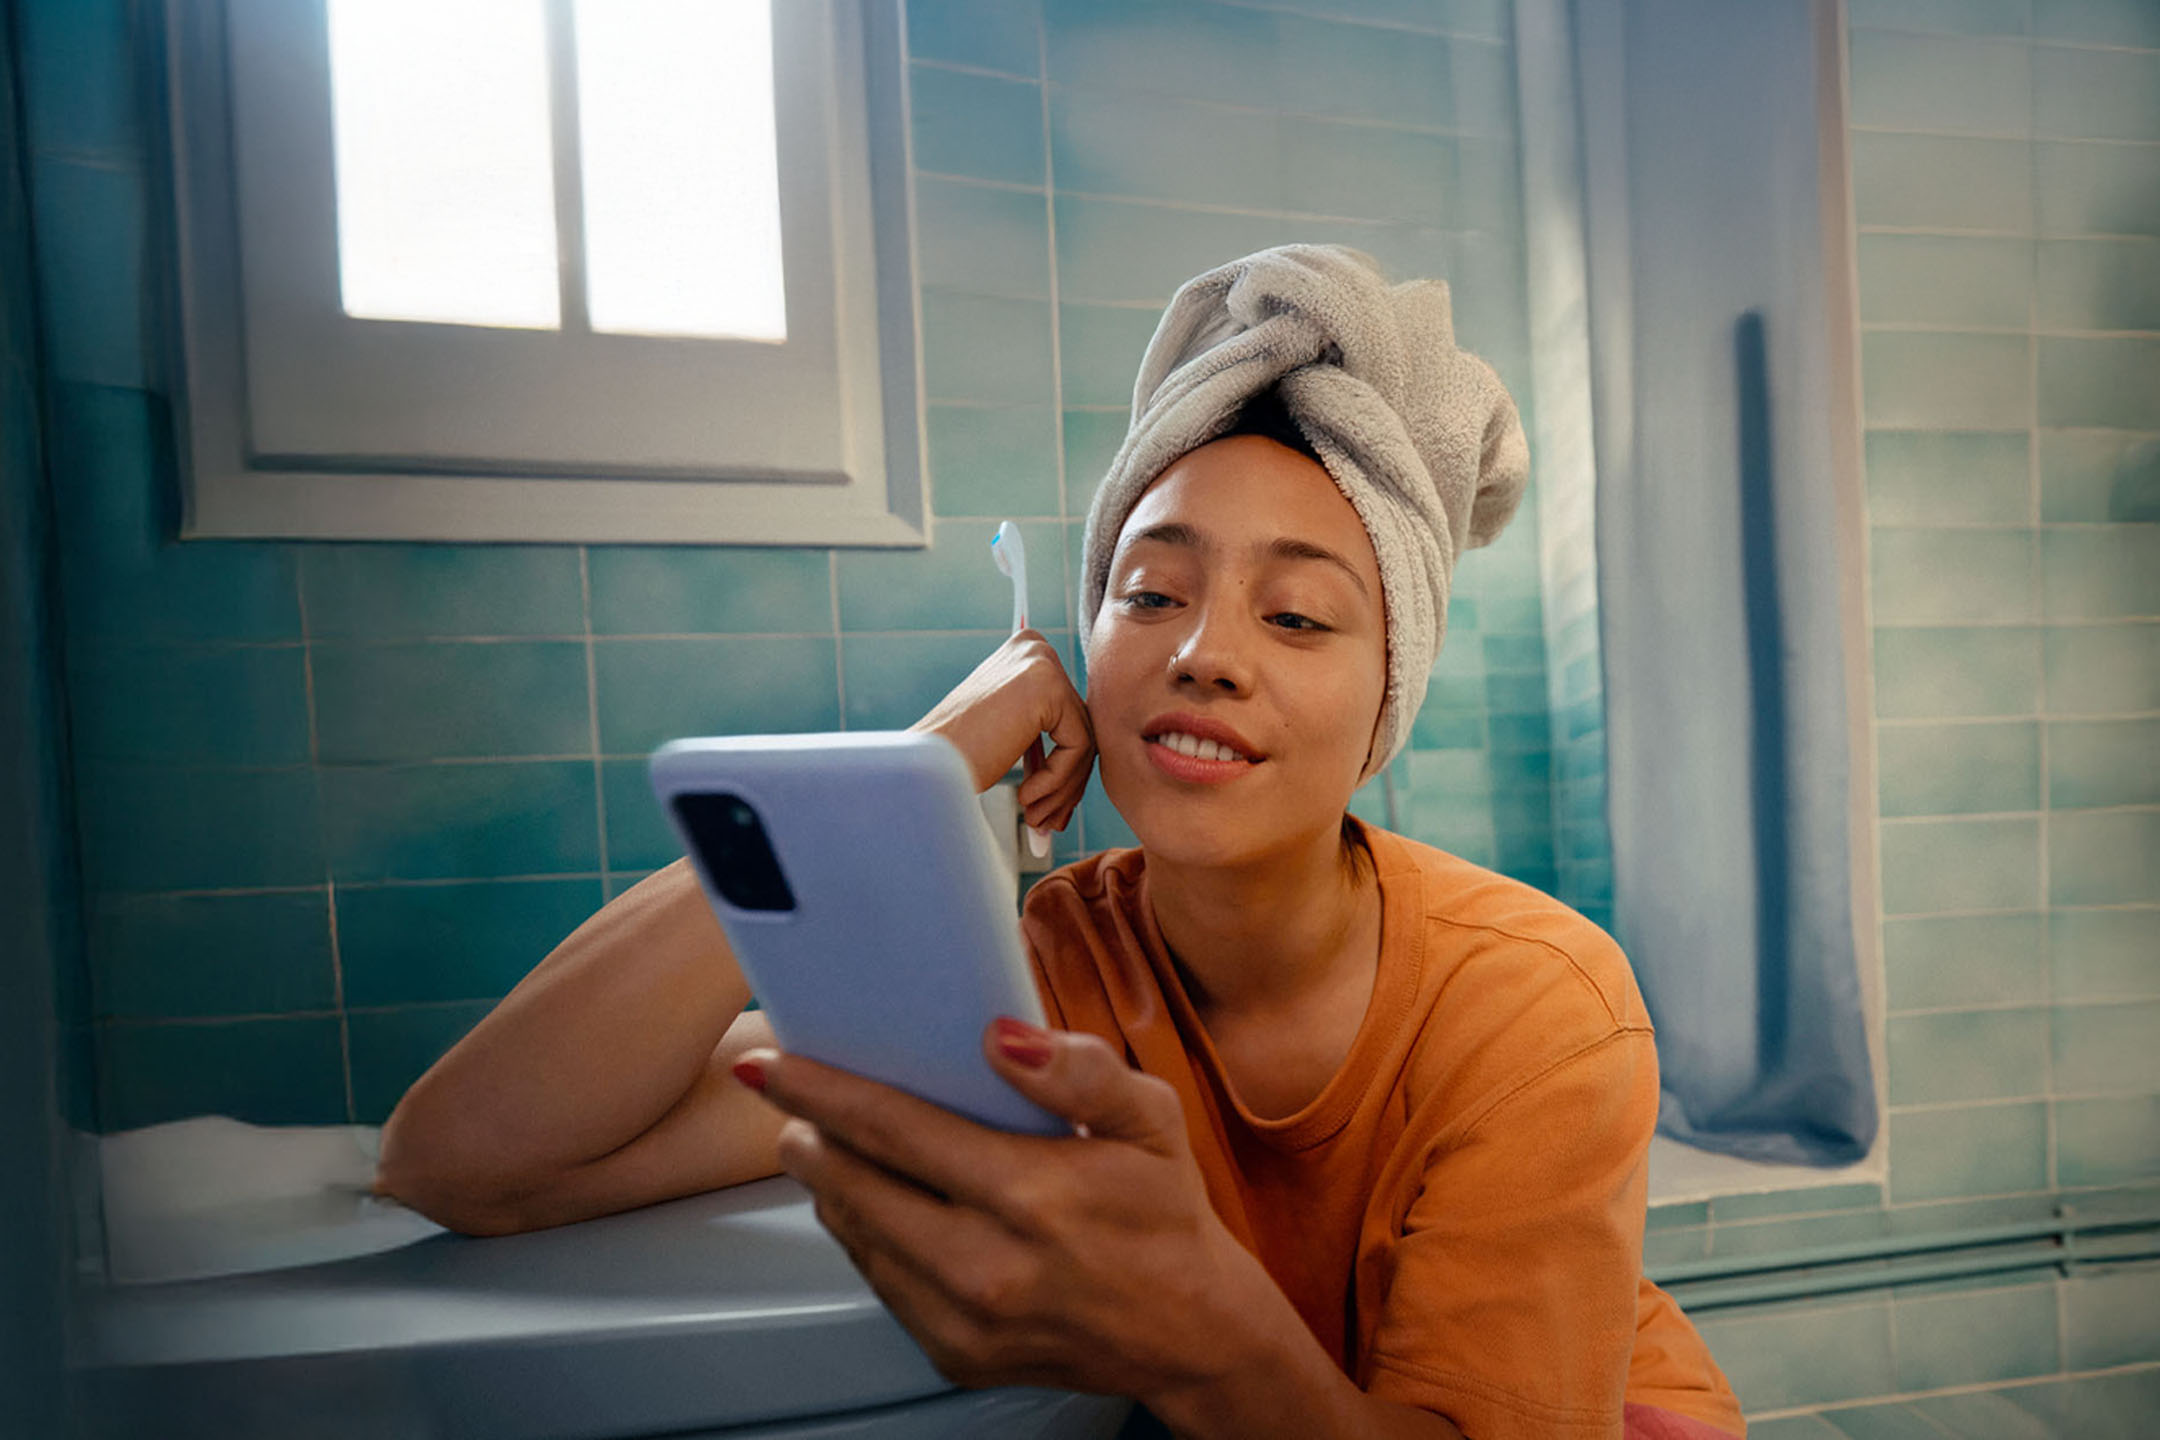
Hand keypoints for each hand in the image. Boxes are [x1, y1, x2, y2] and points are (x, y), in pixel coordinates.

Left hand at [734, 1021, 1281, 1407]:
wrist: (1191, 1333)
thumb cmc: (1165, 1214)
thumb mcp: (1151, 1119)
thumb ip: (1079, 1069)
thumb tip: (998, 1036)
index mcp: (1030, 1196)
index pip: (893, 1130)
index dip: (820, 1092)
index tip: (772, 1065)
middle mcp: (987, 1266)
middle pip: (853, 1188)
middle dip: (807, 1138)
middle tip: (791, 1103)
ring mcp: (965, 1322)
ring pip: (858, 1238)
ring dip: (832, 1188)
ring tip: (826, 1147)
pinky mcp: (956, 1355)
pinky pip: (882, 1284)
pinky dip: (866, 1238)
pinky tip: (875, 1205)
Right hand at [910, 629, 1093, 836]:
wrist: (927, 766)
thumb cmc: (958, 755)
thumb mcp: (1010, 729)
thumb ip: (1048, 729)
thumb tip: (1088, 756)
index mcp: (1027, 651)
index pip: (1071, 714)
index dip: (1065, 764)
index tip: (1049, 802)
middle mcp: (1036, 648)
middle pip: (1081, 725)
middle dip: (1068, 781)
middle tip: (1048, 819)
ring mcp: (1042, 664)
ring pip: (1084, 740)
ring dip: (1064, 789)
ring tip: (1037, 818)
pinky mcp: (1048, 688)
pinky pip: (1078, 747)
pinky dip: (1057, 781)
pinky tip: (1025, 797)